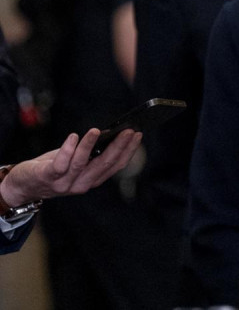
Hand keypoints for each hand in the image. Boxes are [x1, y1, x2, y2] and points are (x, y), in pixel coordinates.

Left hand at [0, 128, 141, 207]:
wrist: (24, 186)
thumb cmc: (54, 168)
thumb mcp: (77, 163)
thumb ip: (92, 153)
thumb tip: (108, 133)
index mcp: (93, 179)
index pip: (116, 165)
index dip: (129, 150)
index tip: (137, 134)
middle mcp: (82, 184)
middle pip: (104, 164)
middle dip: (118, 146)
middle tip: (128, 129)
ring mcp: (65, 183)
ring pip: (83, 164)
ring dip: (90, 146)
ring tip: (97, 130)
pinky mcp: (48, 177)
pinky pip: (61, 164)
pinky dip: (68, 150)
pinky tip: (74, 136)